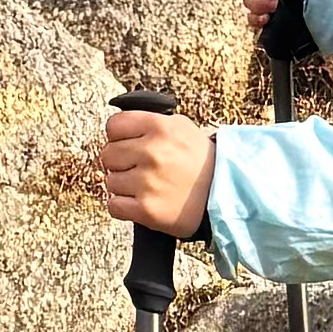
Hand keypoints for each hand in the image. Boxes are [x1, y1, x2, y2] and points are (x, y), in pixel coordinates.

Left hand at [96, 106, 217, 237]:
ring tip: (146, 186)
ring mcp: (148, 182)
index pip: (113, 126)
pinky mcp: (146, 209)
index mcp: (159, 127)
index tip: (127, 145)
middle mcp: (152, 152)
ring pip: (110, 181)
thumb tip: (117, 127)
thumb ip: (149, 122)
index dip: (117, 137)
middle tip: (138, 168)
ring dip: (124, 186)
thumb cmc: (200, 161)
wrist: (224, 194)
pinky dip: (124, 206)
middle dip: (120, 162)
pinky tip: (141, 202)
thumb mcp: (180, 127)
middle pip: (107, 154)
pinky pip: (114, 206)